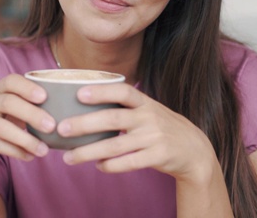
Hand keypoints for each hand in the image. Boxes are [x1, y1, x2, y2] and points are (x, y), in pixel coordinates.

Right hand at [0, 74, 55, 168]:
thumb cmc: (5, 120)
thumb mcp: (16, 108)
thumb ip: (35, 104)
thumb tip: (69, 110)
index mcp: (0, 89)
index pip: (10, 81)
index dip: (27, 87)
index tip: (45, 96)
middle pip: (8, 103)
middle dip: (31, 114)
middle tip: (52, 126)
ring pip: (2, 127)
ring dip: (25, 139)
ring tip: (44, 150)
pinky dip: (15, 151)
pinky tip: (30, 156)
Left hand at [57, 83, 217, 182]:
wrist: (194, 150)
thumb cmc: (160, 127)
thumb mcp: (148, 110)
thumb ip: (124, 107)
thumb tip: (82, 104)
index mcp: (144, 102)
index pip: (122, 91)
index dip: (101, 91)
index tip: (78, 94)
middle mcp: (149, 117)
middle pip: (112, 119)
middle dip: (84, 124)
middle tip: (62, 129)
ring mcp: (154, 137)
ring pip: (116, 145)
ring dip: (89, 152)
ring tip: (69, 157)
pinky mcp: (158, 156)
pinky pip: (130, 162)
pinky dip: (111, 165)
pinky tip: (98, 166)